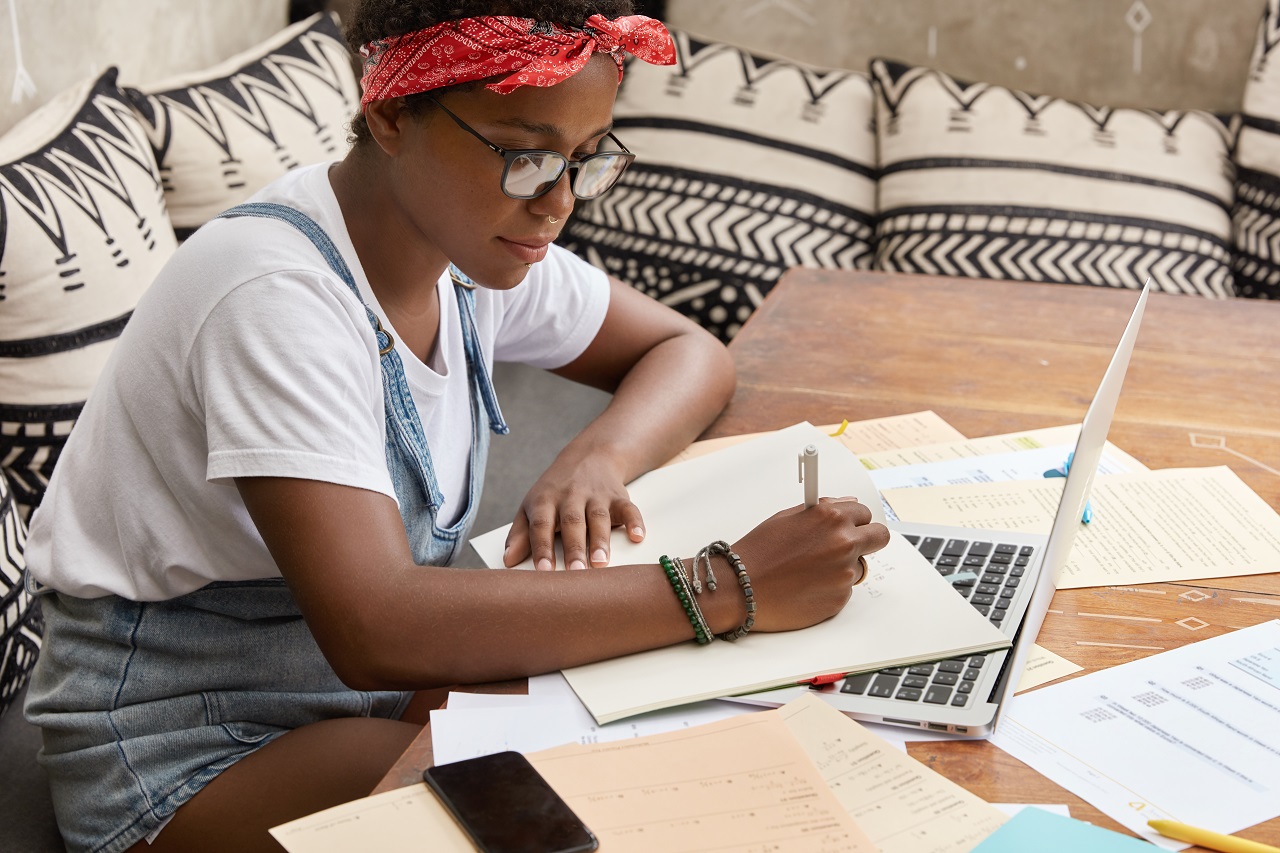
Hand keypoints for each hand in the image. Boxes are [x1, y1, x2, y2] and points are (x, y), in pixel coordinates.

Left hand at [503, 451, 645, 570]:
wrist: (589, 456)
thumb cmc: (555, 491)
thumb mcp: (532, 506)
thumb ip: (520, 534)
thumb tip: (507, 562)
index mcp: (545, 500)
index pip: (541, 525)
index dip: (541, 547)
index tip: (543, 571)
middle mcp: (570, 496)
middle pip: (572, 522)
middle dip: (574, 547)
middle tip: (575, 572)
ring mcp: (596, 495)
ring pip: (599, 517)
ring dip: (600, 540)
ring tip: (601, 563)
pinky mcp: (618, 496)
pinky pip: (628, 508)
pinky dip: (634, 521)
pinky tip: (638, 536)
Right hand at [704, 497, 888, 633]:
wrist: (741, 588)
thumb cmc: (759, 551)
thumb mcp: (788, 517)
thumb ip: (824, 510)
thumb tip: (848, 504)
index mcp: (832, 518)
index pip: (865, 513)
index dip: (854, 520)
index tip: (848, 525)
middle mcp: (844, 543)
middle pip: (880, 537)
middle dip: (867, 539)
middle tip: (848, 545)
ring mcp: (845, 573)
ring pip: (860, 565)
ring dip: (845, 565)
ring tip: (813, 570)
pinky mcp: (840, 599)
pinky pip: (845, 589)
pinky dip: (831, 587)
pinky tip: (806, 586)